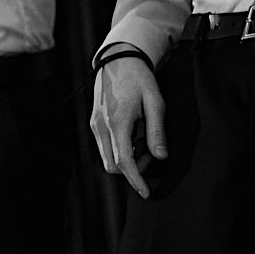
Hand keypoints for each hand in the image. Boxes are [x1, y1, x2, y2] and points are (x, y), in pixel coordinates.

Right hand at [90, 55, 167, 198]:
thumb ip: (157, 131)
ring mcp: (94, 124)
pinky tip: (132, 134)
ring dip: (125, 159)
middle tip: (150, 152)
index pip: (124, 161)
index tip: (146, 193)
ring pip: (106, 157)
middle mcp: (101, 126)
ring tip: (142, 140)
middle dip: (133, 169)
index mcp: (117, 122)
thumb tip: (161, 156)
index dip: (136, 180)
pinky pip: (104, 146)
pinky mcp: (93, 122)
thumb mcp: (155, 103)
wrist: (118, 59)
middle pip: (112, 165)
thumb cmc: (139, 79)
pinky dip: (118, 149)